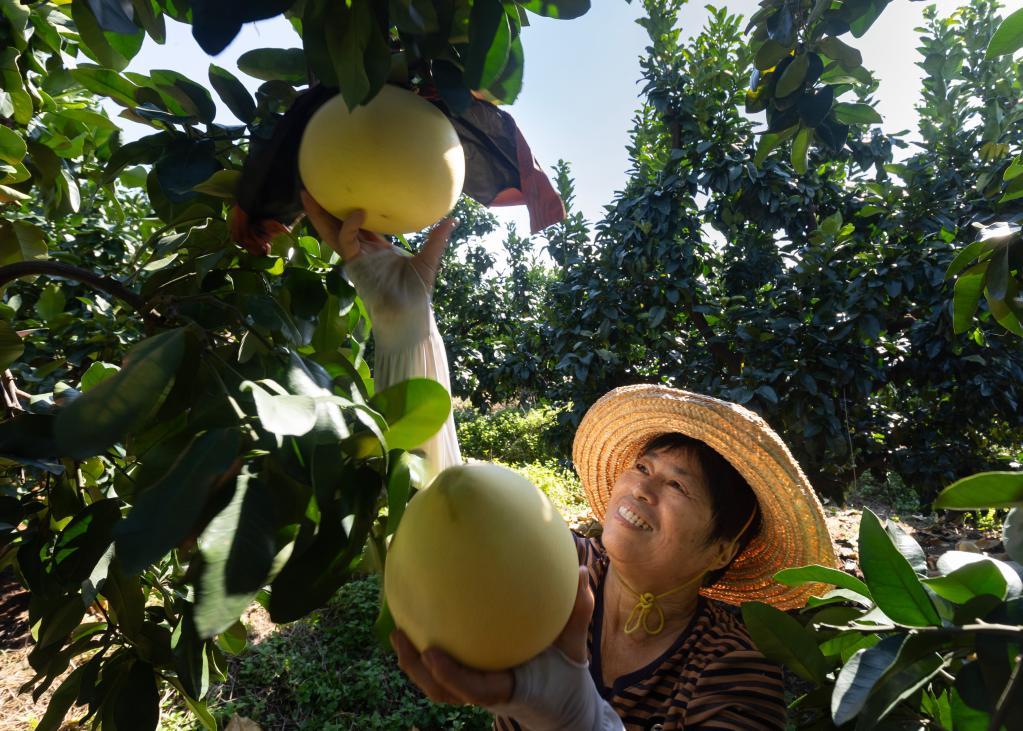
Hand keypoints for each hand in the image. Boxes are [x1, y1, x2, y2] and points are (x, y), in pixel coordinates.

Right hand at [300, 191, 456, 288]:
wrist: (410, 314)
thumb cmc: (418, 292)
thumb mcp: (428, 260)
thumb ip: (436, 239)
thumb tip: (452, 220)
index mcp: (378, 249)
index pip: (361, 224)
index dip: (353, 208)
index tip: (350, 188)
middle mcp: (364, 251)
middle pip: (339, 224)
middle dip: (325, 208)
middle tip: (316, 185)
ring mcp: (357, 258)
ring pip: (332, 232)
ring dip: (320, 215)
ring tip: (308, 194)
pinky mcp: (356, 264)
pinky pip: (347, 241)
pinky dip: (350, 227)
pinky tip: (357, 213)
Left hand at [391, 566, 594, 705]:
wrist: (565, 710)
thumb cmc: (566, 676)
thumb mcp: (575, 647)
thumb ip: (578, 614)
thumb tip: (584, 572)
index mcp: (510, 688)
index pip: (476, 690)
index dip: (452, 676)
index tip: (432, 653)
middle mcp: (486, 694)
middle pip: (443, 693)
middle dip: (417, 670)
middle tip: (399, 635)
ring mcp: (476, 693)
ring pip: (437, 689)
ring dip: (412, 664)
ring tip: (396, 631)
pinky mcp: (470, 686)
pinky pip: (443, 675)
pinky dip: (425, 657)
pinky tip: (416, 624)